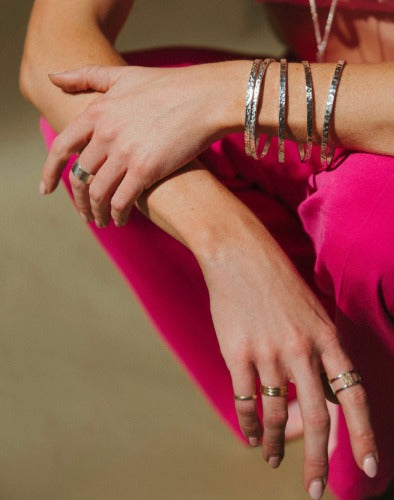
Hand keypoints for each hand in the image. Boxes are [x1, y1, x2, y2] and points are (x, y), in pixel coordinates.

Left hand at [40, 61, 247, 226]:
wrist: (204, 98)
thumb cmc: (168, 86)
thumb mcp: (122, 75)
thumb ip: (86, 76)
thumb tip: (52, 78)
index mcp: (97, 112)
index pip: (62, 148)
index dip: (50, 172)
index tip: (47, 189)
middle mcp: (106, 133)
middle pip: (80, 177)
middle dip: (79, 201)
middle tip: (84, 213)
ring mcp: (125, 152)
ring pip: (98, 193)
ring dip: (96, 212)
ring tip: (101, 222)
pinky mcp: (146, 169)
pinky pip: (121, 201)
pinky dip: (117, 215)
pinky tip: (120, 221)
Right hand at [198, 222, 377, 498]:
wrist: (240, 256)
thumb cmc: (278, 283)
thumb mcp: (314, 313)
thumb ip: (324, 353)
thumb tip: (329, 395)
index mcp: (327, 339)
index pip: (353, 397)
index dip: (363, 436)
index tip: (368, 470)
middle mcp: (302, 350)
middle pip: (316, 419)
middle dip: (318, 462)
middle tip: (314, 492)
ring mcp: (268, 353)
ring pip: (275, 415)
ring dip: (274, 445)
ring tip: (271, 460)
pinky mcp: (238, 354)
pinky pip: (246, 401)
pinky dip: (249, 425)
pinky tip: (251, 436)